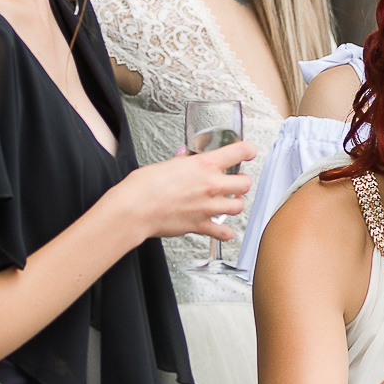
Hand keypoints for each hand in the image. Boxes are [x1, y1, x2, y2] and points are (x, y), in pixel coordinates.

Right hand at [113, 142, 255, 241]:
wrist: (135, 210)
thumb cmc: (143, 186)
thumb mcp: (165, 164)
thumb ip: (180, 162)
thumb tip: (183, 157)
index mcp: (203, 165)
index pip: (239, 152)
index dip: (248, 150)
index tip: (249, 151)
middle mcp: (211, 186)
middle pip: (245, 183)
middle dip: (242, 181)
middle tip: (236, 181)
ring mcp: (208, 207)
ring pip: (239, 207)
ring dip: (235, 204)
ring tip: (229, 202)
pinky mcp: (201, 225)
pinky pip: (223, 232)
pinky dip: (226, 233)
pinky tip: (225, 230)